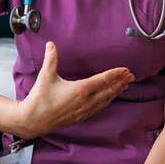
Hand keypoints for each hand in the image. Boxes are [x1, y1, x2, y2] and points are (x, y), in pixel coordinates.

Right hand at [15, 41, 134, 138]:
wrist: (33, 119)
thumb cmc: (40, 97)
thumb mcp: (46, 75)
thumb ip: (51, 58)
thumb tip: (51, 43)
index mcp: (80, 89)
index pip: (102, 80)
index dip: (115, 74)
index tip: (125, 69)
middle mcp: (86, 101)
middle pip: (108, 90)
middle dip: (120, 82)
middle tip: (131, 76)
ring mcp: (84, 110)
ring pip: (105, 100)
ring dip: (116, 92)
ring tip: (125, 85)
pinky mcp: (80, 117)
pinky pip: (99, 108)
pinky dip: (107, 101)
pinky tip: (109, 99)